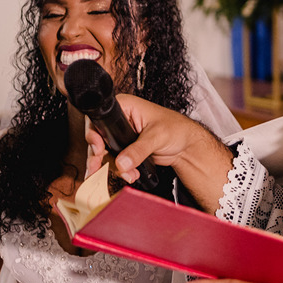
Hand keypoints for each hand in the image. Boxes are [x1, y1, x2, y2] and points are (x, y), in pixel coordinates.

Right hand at [85, 95, 233, 211]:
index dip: (95, 134)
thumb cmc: (177, 130)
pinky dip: (121, 171)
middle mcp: (120, 120)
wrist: (187, 146)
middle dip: (99, 156)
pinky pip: (115, 161)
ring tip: (127, 175)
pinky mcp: (126, 150)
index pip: (101, 119)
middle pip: (98, 138)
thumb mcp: (156, 137)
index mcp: (125, 107)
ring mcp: (122, 137)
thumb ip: (138, 150)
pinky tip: (131, 175)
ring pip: (105, 153)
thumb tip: (122, 162)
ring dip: (112, 167)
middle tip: (98, 167)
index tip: (98, 149)